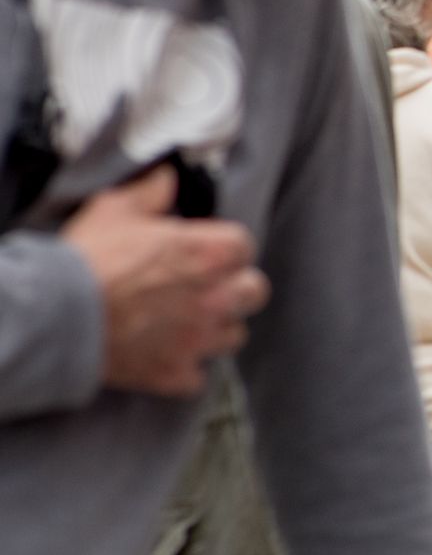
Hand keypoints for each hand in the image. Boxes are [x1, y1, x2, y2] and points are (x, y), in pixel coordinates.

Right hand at [62, 165, 268, 397]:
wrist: (55, 316)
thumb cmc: (87, 259)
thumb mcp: (116, 208)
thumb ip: (151, 192)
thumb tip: (167, 179)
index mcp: (211, 253)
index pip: (244, 245)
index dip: (223, 247)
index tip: (203, 250)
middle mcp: (217, 297)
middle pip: (254, 291)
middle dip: (234, 287)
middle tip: (205, 286)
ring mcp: (199, 339)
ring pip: (234, 335)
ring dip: (216, 328)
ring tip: (189, 322)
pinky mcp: (175, 373)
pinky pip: (197, 376)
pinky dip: (185, 368)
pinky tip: (167, 355)